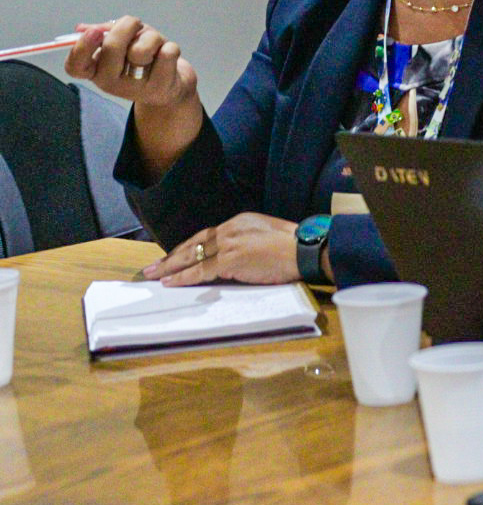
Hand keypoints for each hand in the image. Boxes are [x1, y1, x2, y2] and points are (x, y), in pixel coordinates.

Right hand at [65, 17, 198, 109]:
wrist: (171, 85)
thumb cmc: (142, 58)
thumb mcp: (123, 42)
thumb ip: (105, 33)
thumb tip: (81, 28)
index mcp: (95, 71)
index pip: (75, 66)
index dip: (81, 48)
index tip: (94, 31)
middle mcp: (110, 83)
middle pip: (112, 48)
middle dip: (126, 27)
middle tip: (135, 23)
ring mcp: (135, 88)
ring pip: (142, 49)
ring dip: (151, 37)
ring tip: (155, 44)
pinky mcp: (160, 88)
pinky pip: (167, 53)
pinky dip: (170, 47)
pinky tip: (168, 56)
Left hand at [142, 213, 300, 285]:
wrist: (306, 249)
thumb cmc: (295, 246)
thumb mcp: (268, 235)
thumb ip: (250, 241)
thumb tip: (239, 256)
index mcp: (240, 221)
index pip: (208, 235)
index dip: (189, 246)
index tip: (176, 256)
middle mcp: (231, 229)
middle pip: (194, 243)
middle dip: (172, 256)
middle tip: (153, 266)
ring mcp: (229, 244)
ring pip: (192, 256)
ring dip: (170, 267)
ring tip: (153, 275)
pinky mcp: (230, 260)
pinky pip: (200, 271)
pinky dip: (183, 278)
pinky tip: (170, 283)